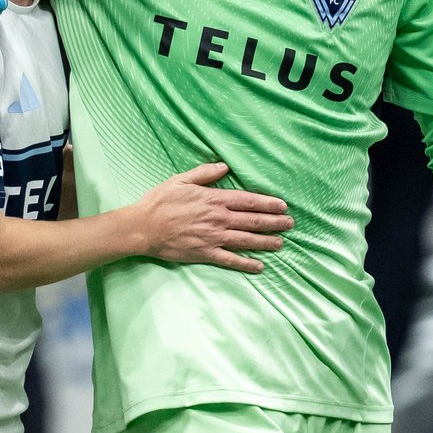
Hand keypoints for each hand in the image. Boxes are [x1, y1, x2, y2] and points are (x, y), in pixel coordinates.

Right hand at [134, 162, 292, 273]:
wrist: (143, 227)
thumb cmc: (160, 201)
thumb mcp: (181, 180)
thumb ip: (205, 173)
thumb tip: (225, 166)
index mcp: (213, 199)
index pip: (248, 201)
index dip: (267, 203)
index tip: (282, 205)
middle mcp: (217, 219)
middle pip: (252, 221)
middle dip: (274, 222)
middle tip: (290, 224)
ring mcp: (212, 238)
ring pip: (246, 240)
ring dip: (266, 242)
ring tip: (281, 243)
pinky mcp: (205, 253)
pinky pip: (230, 260)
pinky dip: (246, 263)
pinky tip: (259, 266)